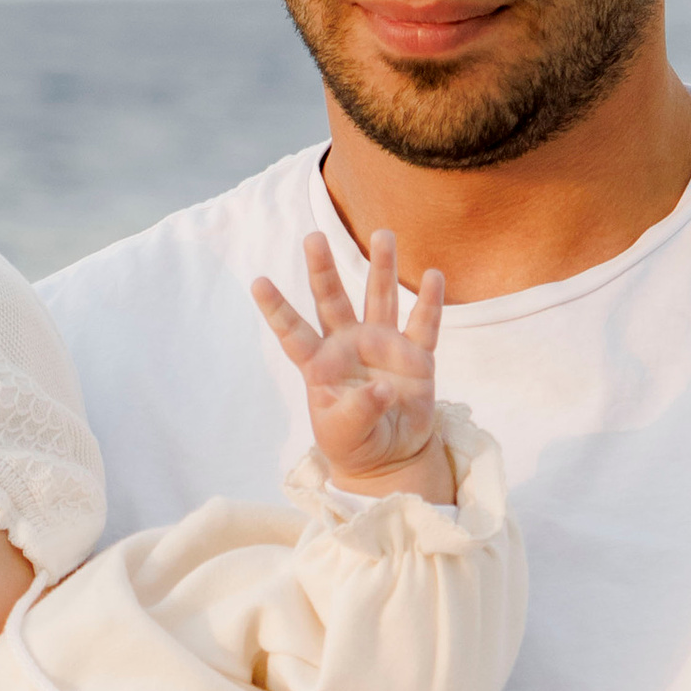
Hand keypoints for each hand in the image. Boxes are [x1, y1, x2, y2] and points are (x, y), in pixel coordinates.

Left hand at [250, 230, 451, 498]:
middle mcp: (349, 345)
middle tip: (313, 237)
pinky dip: (430, 302)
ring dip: (381, 267)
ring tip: (382, 235)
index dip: (276, 309)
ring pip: (380, 298)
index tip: (257, 282)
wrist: (390, 455)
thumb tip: (382, 389)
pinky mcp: (415, 358)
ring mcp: (383, 346)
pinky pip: (424, 325)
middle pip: (332, 300)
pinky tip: (433, 276)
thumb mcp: (344, 434)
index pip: (294, 332)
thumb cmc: (354, 442)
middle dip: (323, 270)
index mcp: (320, 364)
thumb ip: (358, 412)